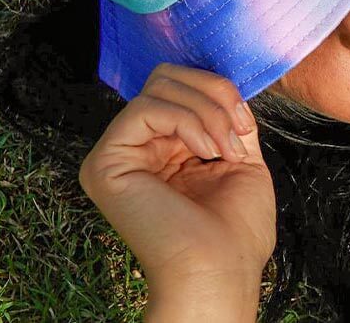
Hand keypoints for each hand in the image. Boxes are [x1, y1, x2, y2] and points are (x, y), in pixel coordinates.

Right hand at [78, 64, 276, 313]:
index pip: (177, 88)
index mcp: (162, 151)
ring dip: (206, 112)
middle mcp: (134, 150)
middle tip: (236, 131)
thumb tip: (224, 87)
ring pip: (157, 87)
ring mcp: (116, 156)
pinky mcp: (104, 163)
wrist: (220, 272)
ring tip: (224, 150)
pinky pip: (145, 109)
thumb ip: (226, 119)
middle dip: (211, 93)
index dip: (216, 92)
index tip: (245, 124)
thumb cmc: (234, 234)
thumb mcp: (239, 159)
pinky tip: (205, 153)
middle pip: (163, 77)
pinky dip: (186, 121)